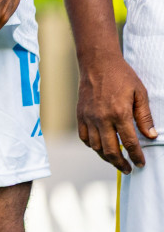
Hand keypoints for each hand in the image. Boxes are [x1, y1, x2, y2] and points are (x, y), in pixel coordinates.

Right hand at [77, 51, 156, 172]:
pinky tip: (100, 147)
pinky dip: (92, 146)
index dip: (137, 156)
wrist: (97, 62)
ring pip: (96, 146)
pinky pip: (83, 137)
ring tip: (115, 161)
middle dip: (121, 163)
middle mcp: (102, 118)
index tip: (141, 163)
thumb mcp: (140, 93)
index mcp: (119, 113)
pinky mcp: (80, 114)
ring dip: (106, 157)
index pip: (130, 143)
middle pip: (111, 150)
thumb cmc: (121, 75)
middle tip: (129, 169)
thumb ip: (144, 116)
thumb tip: (151, 136)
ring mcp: (89, 117)